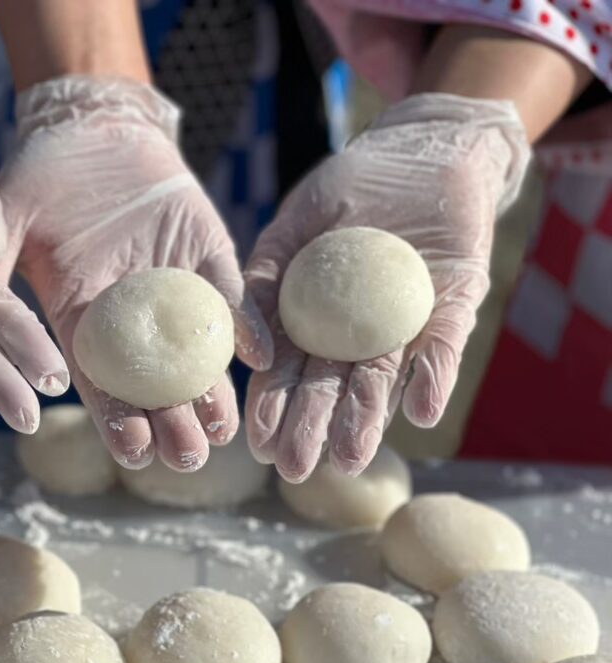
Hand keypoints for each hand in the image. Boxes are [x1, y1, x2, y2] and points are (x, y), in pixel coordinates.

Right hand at [0, 77, 273, 470]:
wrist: (96, 131)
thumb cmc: (42, 174)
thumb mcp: (1, 219)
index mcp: (82, 321)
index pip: (101, 384)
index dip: (117, 421)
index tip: (133, 452)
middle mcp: (131, 320)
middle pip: (154, 386)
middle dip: (171, 425)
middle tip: (187, 456)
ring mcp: (173, 294)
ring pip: (196, 358)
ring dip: (212, 396)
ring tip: (223, 434)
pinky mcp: (211, 261)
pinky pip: (232, 298)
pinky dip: (247, 325)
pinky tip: (258, 355)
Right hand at [244, 94, 529, 481]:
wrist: (420, 149)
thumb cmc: (348, 184)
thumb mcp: (293, 226)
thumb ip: (265, 277)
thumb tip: (252, 345)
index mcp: (314, 320)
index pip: (288, 372)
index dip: (273, 407)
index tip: (257, 445)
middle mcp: (357, 334)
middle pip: (331, 388)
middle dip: (313, 429)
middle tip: (296, 470)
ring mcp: (404, 325)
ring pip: (382, 380)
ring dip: (367, 420)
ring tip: (350, 460)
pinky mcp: (452, 308)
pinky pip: (442, 347)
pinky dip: (432, 378)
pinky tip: (420, 413)